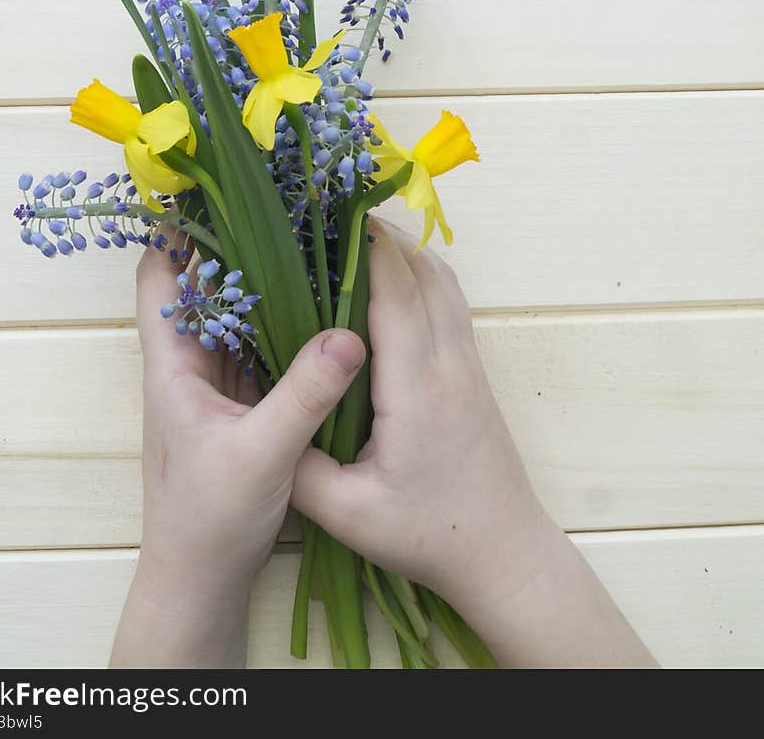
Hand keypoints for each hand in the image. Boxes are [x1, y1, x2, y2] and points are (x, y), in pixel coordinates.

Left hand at [110, 238, 364, 667]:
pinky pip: (265, 348)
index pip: (159, 279)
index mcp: (173, 365)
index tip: (216, 187)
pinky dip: (288, 323)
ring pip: (239, 316)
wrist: (202, 578)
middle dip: (240, 245)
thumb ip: (304, 395)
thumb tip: (351, 335)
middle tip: (287, 201)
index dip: (176, 231)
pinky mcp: (245, 404)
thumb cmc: (209, 518)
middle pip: (206, 287)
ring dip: (268, 283)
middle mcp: (191, 365)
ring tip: (311, 239)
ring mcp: (219, 384)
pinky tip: (324, 306)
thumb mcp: (260, 454)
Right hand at [292, 219, 655, 667]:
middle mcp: (448, 363)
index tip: (331, 211)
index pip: (396, 292)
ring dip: (405, 251)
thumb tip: (260, 417)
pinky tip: (392, 281)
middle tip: (329, 214)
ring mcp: (468, 364)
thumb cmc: (426, 534)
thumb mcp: (346, 513)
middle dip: (379, 236)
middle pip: (422, 272)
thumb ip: (297, 465)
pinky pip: (451, 302)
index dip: (367, 245)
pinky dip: (424, 274)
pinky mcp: (474, 373)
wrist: (503, 551)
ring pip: (443, 282)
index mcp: (415, 387)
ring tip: (355, 238)